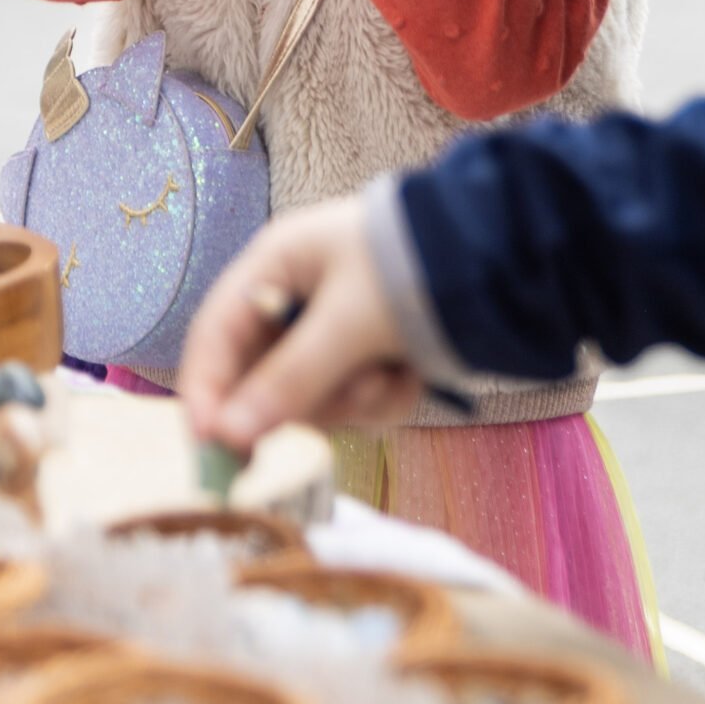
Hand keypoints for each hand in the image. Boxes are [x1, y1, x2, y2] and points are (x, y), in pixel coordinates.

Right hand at [180, 196, 420, 451]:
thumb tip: (229, 436)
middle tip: (340, 403)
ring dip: (352, 400)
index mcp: (273, 266)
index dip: (206, 389)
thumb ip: (290, 378)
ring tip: (389, 372)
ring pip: (311, 401)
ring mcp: (328, 332)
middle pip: (262, 378)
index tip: (210, 444)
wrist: (498, 259)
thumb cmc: (410, 267)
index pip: (215, 333)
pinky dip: (381, 399)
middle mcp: (292, 300)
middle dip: (304, 400)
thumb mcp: (348, 320)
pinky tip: (409, 374)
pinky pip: (350, 405)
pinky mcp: (363, 359)